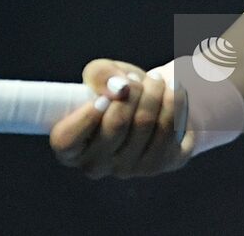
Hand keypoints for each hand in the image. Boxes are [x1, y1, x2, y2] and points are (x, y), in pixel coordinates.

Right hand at [49, 59, 191, 178]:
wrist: (153, 100)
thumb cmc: (117, 88)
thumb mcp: (102, 75)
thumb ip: (99, 74)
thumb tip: (118, 88)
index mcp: (71, 148)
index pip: (67, 141)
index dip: (85, 117)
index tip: (103, 96)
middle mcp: (98, 165)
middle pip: (117, 124)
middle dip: (132, 91)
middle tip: (136, 79)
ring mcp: (131, 169)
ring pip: (146, 124)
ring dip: (155, 92)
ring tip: (155, 80)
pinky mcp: (163, 164)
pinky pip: (172, 130)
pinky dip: (175, 102)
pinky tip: (173, 91)